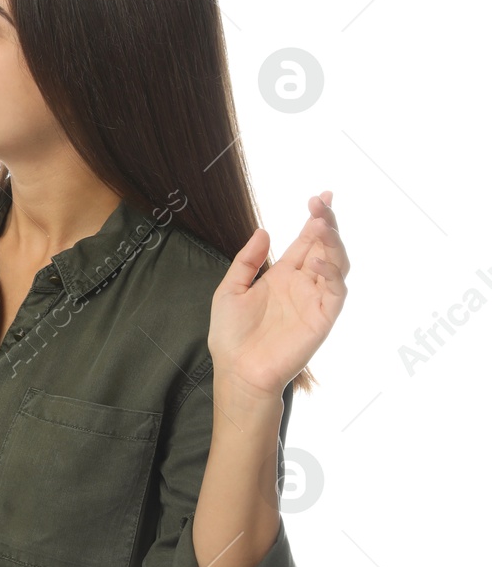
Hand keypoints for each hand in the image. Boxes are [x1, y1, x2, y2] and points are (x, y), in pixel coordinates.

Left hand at [208, 190, 349, 398]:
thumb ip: (247, 260)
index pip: (306, 241)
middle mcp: (303, 285)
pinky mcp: (322, 318)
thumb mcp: (230, 289)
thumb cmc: (231, 335)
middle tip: (320, 203)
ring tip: (320, 225)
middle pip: (325, 247)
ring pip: (336, 264)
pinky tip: (314, 261)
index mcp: (283, 276)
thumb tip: (263, 231)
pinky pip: (336, 291)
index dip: (316, 219)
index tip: (321, 196)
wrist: (237, 370)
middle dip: (326, 223)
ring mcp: (315, 300)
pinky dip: (330, 273)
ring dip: (332, 243)